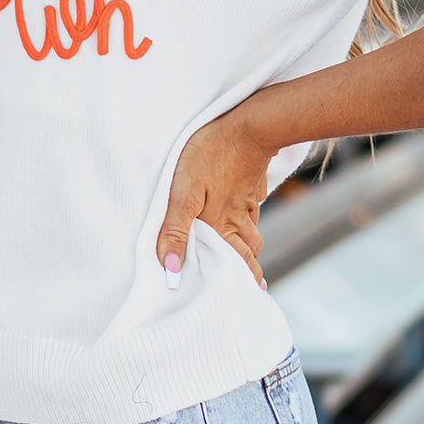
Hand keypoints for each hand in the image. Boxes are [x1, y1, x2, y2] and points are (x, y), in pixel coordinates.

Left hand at [156, 106, 271, 287]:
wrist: (247, 126)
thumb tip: (171, 271)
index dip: (245, 281)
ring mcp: (247, 199)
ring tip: (243, 255)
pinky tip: (241, 213)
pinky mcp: (250, 182)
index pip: (240, 263)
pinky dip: (248, 218)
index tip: (249, 297)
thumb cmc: (210, 157)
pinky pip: (252, 207)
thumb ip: (174, 231)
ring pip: (252, 230)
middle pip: (249, 251)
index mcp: (223, 226)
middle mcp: (239, 218)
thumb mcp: (183, 194)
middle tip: (247, 282)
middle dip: (247, 267)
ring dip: (248, 245)